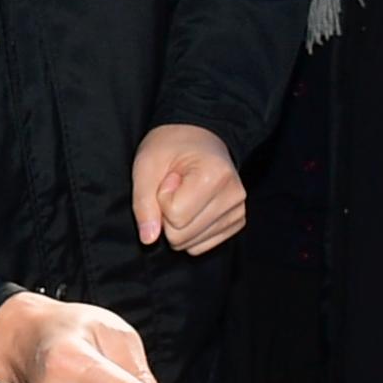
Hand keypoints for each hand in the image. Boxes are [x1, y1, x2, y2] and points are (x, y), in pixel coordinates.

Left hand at [131, 123, 247, 254]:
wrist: (196, 136)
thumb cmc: (170, 147)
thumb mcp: (146, 166)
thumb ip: (143, 203)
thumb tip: (149, 239)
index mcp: (215, 176)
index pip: (174, 216)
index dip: (161, 199)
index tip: (169, 179)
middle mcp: (234, 196)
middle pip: (182, 236)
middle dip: (167, 216)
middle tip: (174, 188)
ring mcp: (238, 211)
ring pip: (191, 245)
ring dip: (177, 225)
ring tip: (184, 195)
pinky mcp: (236, 222)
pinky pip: (201, 246)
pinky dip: (189, 232)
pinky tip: (193, 207)